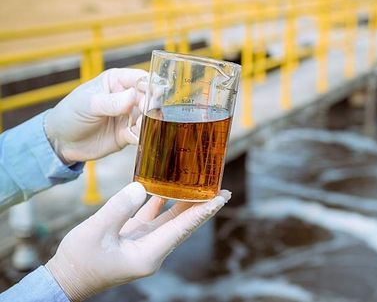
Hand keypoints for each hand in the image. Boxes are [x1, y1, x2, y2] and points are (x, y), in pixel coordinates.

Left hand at [44, 68, 146, 162]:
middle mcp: (126, 97)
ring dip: (148, 122)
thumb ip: (111, 102)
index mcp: (116, 81)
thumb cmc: (70, 115)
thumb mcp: (88, 105)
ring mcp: (129, 116)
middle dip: (151, 106)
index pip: (141, 78)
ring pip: (149, 117)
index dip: (150, 85)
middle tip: (146, 113)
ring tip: (138, 126)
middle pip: (150, 98)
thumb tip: (133, 96)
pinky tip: (132, 136)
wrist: (61, 142)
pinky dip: (141, 136)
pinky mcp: (128, 134)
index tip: (154, 94)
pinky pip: (142, 134)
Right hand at [45, 182, 229, 301]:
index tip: (222, 198)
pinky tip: (166, 187)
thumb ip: (118, 209)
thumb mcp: (96, 233)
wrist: (65, 279)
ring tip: (202, 187)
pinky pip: (153, 218)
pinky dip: (160, 203)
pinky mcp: (134, 239)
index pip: (183, 228)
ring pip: (170, 220)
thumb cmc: (79, 261)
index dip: (203, 211)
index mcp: (149, 254)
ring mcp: (145, 244)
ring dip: (185, 203)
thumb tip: (140, 187)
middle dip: (203, 207)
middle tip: (222, 190)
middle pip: (184, 224)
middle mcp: (153, 250)